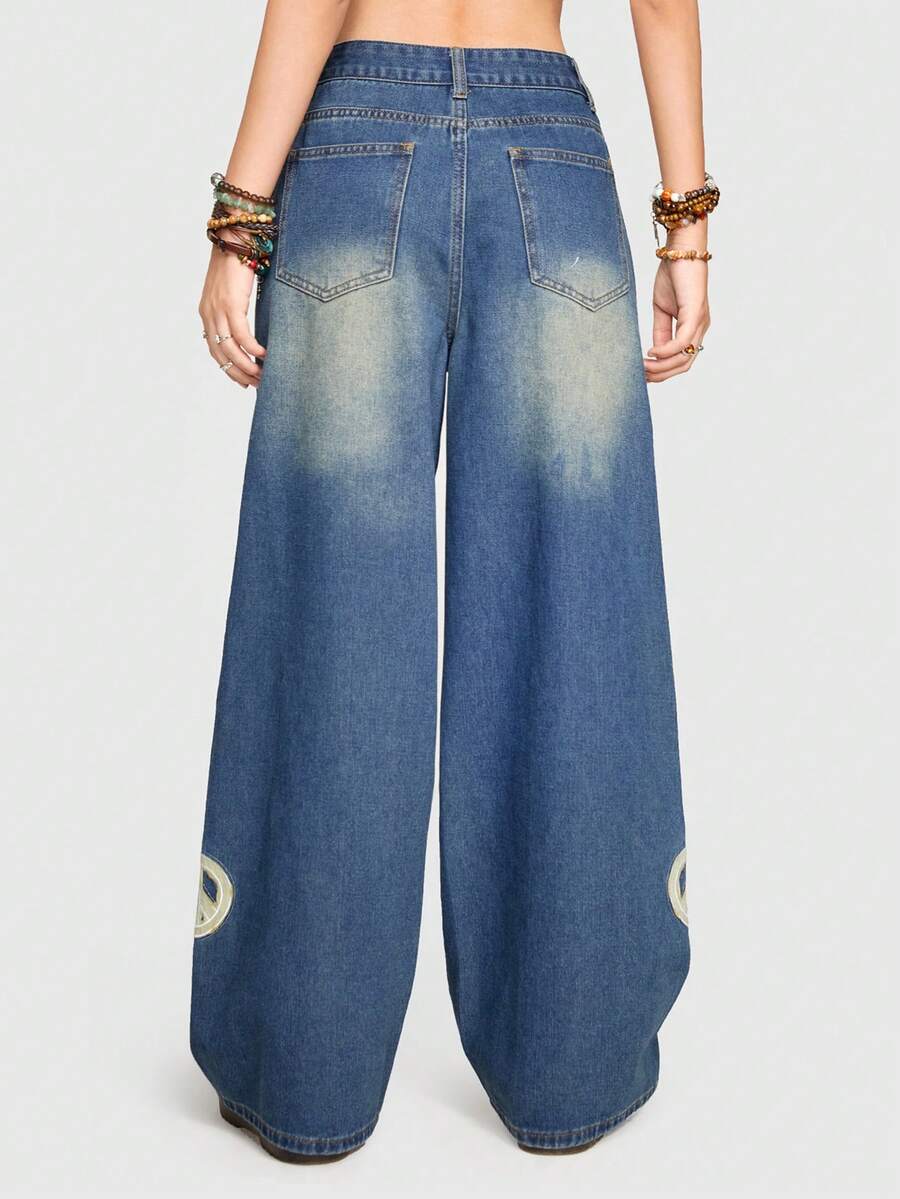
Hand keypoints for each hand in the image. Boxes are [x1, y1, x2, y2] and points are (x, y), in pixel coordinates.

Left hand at [198, 248, 265, 388]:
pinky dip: (253, 348)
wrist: (234, 237)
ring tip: (262, 375)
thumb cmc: (237, 262)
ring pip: (230, 348)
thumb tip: (250, 331)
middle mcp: (209, 313)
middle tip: (255, 385)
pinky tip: (263, 355)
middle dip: (238, 373)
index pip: (214, 350)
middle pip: (221, 354)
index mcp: (207, 313)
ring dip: (247, 365)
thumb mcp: (232, 292)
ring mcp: (218, 309)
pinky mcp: (230, 303)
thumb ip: (235, 311)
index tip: (243, 381)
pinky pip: (241, 334)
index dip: (228, 368)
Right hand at [644, 255, 710, 383]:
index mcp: (693, 328)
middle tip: (641, 375)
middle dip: (661, 375)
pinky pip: (682, 343)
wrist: (681, 250)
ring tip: (643, 367)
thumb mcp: (662, 309)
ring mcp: (700, 322)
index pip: (681, 360)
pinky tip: (651, 352)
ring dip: (662, 367)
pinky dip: (665, 352)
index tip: (643, 373)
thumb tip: (655, 352)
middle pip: (684, 365)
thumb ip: (661, 331)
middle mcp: (700, 328)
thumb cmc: (673, 274)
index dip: (663, 371)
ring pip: (684, 358)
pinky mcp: (695, 314)